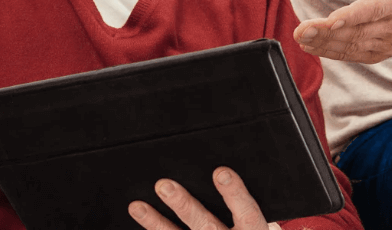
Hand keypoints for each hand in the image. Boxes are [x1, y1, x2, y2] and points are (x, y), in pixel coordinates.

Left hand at [128, 167, 279, 229]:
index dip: (234, 193)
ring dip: (157, 223)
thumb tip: (218, 168)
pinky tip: (142, 220)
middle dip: (184, 206)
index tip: (220, 171)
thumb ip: (239, 201)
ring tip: (138, 206)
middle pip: (207, 226)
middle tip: (164, 186)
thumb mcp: (253, 220)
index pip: (246, 212)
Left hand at [293, 0, 391, 63]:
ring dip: (325, 44)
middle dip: (327, 33)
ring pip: (353, 46)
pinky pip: (354, 55)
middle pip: (358, 31)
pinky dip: (332, 53)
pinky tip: (312, 46)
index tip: (331, 20)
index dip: (354, 16)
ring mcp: (387, 42)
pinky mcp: (380, 52)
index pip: (376, 9)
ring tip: (301, 38)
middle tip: (301, 30)